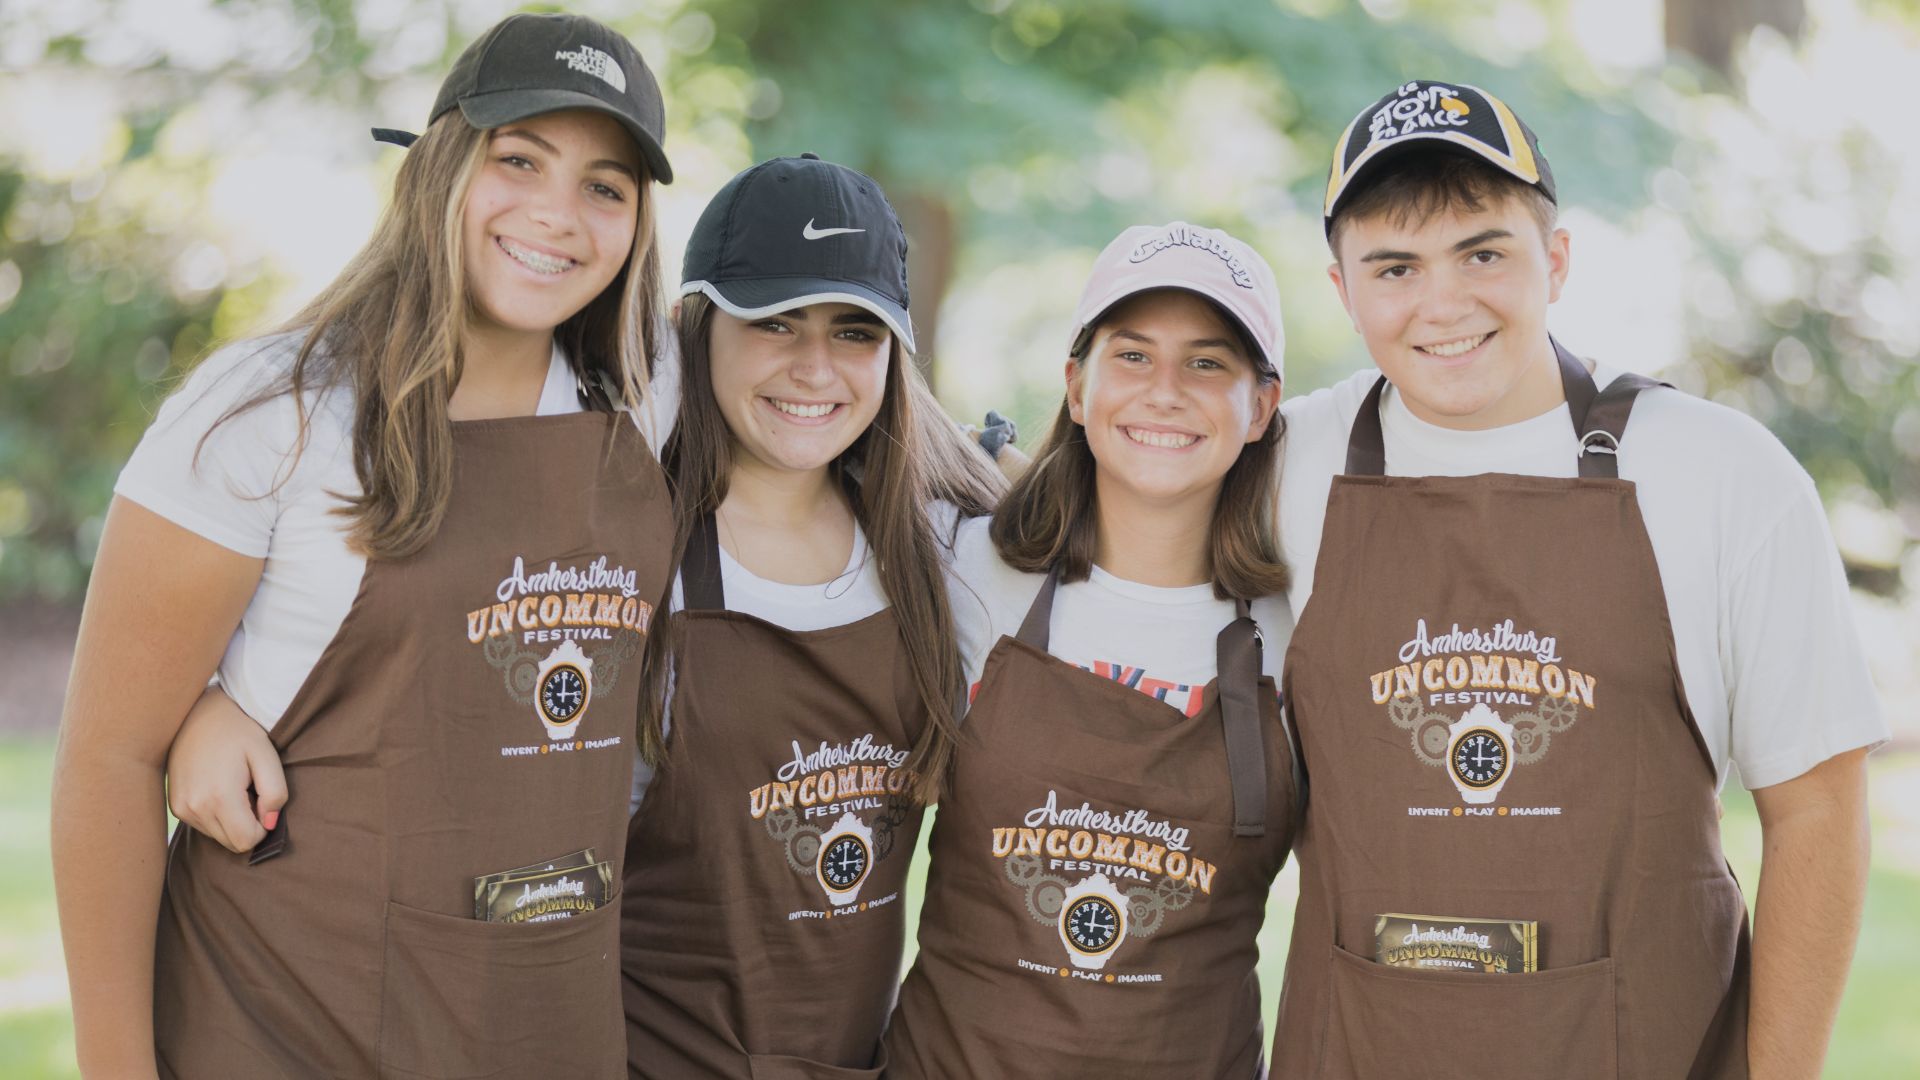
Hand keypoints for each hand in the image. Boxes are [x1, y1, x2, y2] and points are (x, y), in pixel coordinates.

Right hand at [165, 686, 285, 853]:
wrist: (200, 712)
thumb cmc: (239, 732)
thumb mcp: (266, 755)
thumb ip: (275, 793)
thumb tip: (270, 823)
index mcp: (219, 798)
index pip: (247, 842)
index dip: (262, 827)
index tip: (262, 800)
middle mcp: (195, 808)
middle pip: (232, 843)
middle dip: (247, 824)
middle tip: (249, 791)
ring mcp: (181, 808)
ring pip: (218, 836)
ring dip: (232, 820)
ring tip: (232, 786)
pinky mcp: (175, 806)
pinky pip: (203, 826)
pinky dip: (216, 814)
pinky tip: (218, 787)